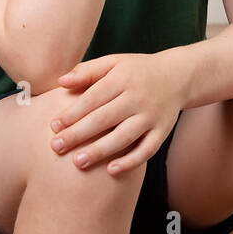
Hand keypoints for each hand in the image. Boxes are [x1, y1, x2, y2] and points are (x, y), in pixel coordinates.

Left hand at [47, 52, 186, 174]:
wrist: (178, 76)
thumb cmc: (137, 71)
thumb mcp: (114, 62)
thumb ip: (88, 71)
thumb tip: (61, 82)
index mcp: (123, 78)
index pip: (93, 98)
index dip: (72, 113)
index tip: (53, 127)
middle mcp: (138, 97)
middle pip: (104, 119)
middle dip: (78, 134)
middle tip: (56, 148)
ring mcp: (152, 116)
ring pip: (124, 136)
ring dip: (100, 151)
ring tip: (78, 162)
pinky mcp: (162, 131)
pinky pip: (147, 149)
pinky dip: (130, 161)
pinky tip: (111, 171)